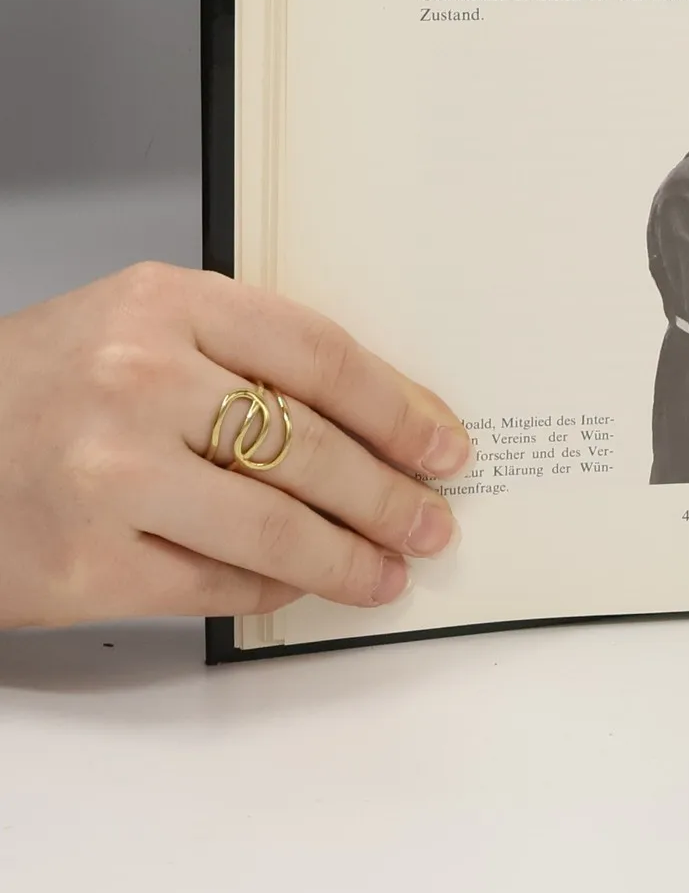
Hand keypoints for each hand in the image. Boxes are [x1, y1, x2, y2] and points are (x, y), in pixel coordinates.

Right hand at [0, 263, 469, 629]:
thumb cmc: (36, 387)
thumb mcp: (136, 329)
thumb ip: (245, 357)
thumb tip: (382, 418)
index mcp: (162, 304)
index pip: (322, 355)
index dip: (399, 408)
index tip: (443, 443)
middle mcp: (137, 382)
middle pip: (310, 446)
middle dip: (391, 492)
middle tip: (432, 517)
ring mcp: (108, 477)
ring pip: (276, 525)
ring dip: (351, 556)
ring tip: (390, 568)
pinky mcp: (85, 565)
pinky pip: (216, 582)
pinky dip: (275, 588)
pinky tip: (305, 586)